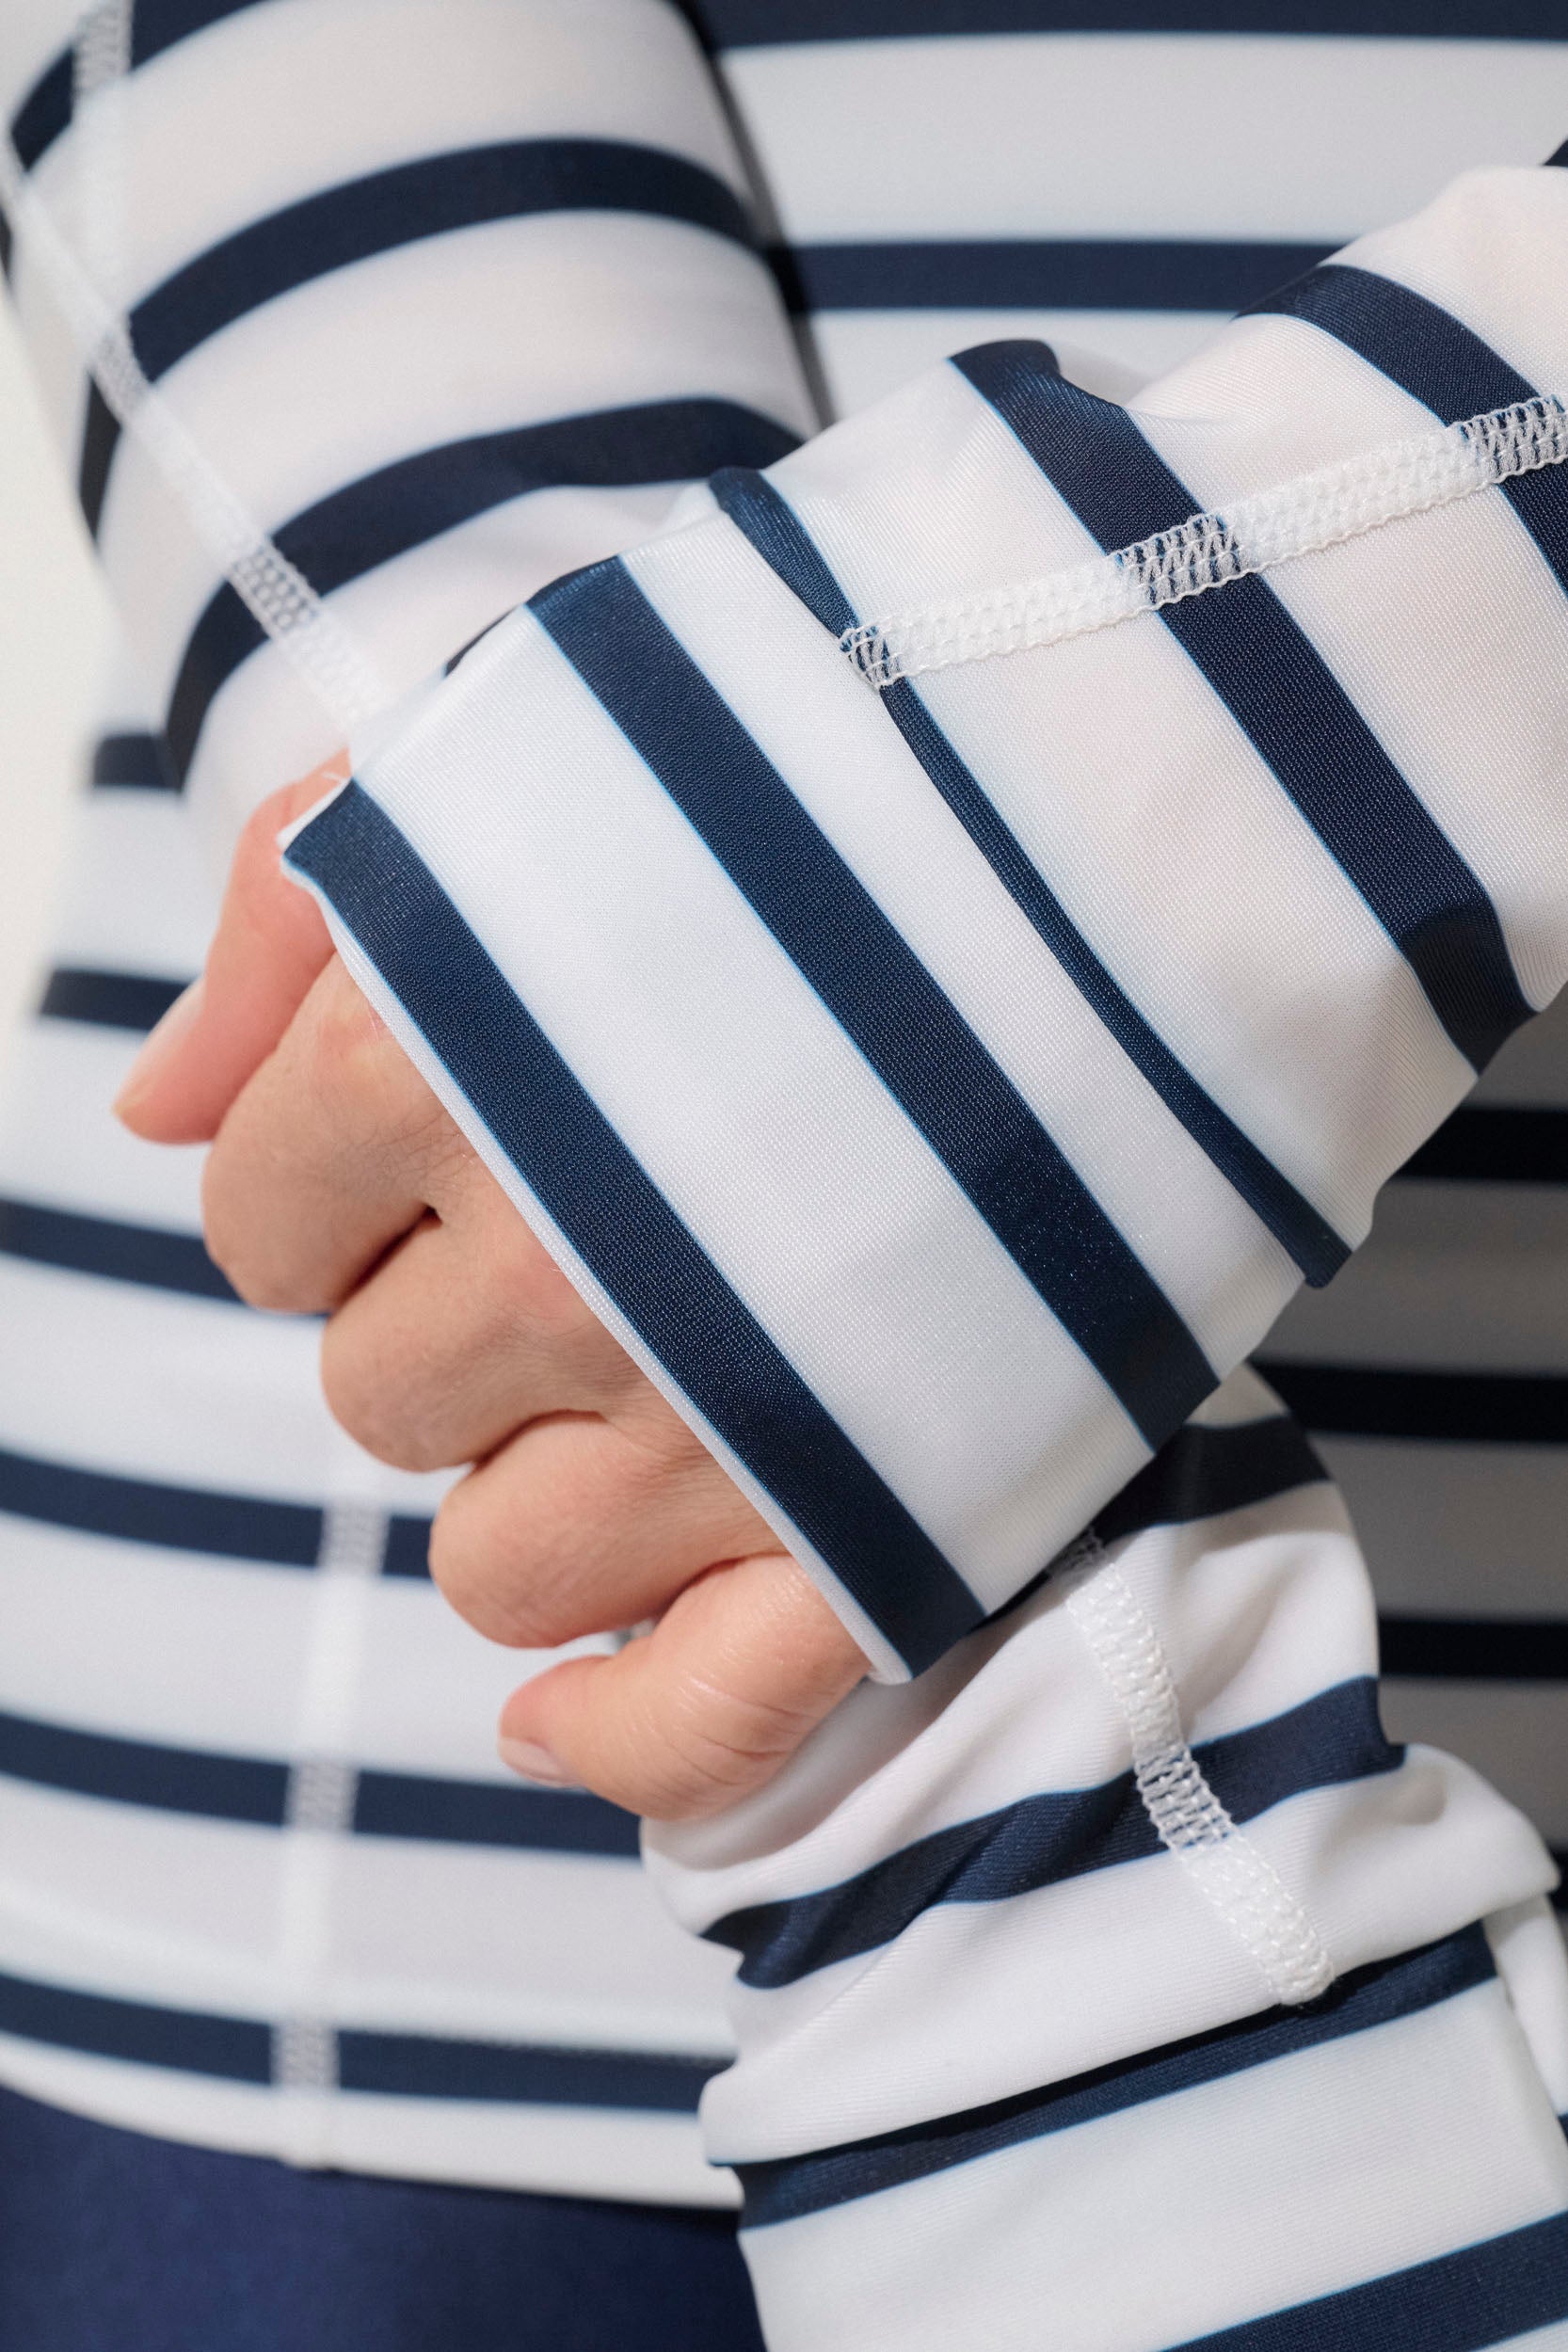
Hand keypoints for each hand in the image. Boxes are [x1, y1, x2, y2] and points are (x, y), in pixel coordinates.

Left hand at [116, 763, 866, 1817]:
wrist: (1145, 810)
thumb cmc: (816, 755)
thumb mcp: (507, 742)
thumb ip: (289, 909)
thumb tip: (154, 1115)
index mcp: (428, 1061)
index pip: (260, 1223)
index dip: (331, 1181)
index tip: (450, 1125)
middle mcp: (556, 1260)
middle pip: (380, 1397)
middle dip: (453, 1312)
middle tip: (606, 1206)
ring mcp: (721, 1414)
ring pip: (501, 1570)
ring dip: (546, 1481)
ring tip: (672, 1349)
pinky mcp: (884, 1516)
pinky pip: (698, 1726)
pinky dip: (622, 1736)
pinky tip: (560, 1716)